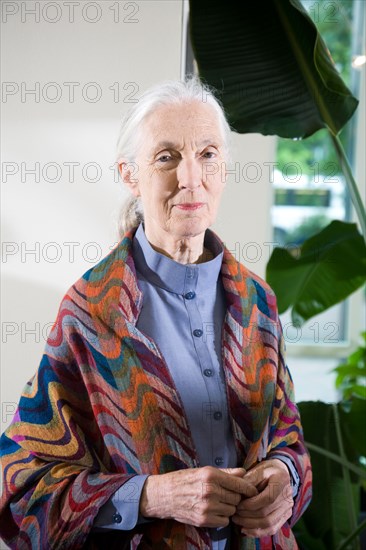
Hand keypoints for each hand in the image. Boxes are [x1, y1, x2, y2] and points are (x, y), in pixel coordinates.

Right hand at [139, 466, 257, 528]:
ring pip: (231, 510)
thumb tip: (243, 472)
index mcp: (210, 475)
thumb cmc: (184, 480)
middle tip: (227, 494)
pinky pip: (224, 521)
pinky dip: (222, 517)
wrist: (164, 495)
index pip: (238, 483)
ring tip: (218, 502)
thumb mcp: (203, 471)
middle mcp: (210, 491)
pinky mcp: (203, 520)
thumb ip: (225, 473)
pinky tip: (214, 510)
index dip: (248, 488)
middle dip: (235, 497)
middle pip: (237, 498)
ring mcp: (207, 507)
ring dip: (229, 507)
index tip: (253, 490)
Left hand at [232, 459, 292, 536]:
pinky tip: (245, 530)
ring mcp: (288, 508)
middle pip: (267, 513)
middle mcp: (288, 496)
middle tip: (234, 514)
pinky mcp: (285, 516)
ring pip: (269, 523)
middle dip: (248, 516)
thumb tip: (238, 496)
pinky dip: (258, 532)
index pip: (268, 498)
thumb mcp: (257, 470)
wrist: (278, 473)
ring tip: (237, 521)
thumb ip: (248, 481)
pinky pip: (272, 529)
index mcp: (281, 480)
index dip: (251, 504)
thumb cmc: (265, 471)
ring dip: (251, 525)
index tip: (238, 505)